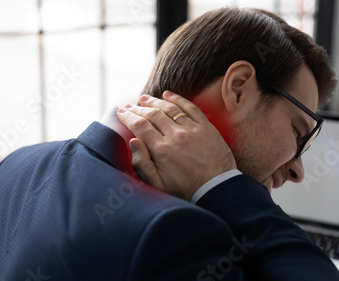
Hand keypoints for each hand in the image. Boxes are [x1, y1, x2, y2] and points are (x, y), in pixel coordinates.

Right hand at [117, 91, 236, 200]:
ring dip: (155, 101)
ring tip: (144, 99)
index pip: (140, 126)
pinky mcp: (206, 127)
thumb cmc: (186, 190)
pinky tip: (168, 95)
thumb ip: (142, 164)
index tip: (121, 112)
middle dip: (138, 108)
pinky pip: (190, 107)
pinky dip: (177, 99)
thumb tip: (134, 142)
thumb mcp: (158, 185)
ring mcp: (192, 129)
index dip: (128, 117)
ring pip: (169, 108)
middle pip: (152, 114)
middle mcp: (175, 135)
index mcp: (161, 150)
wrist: (217, 189)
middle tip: (129, 105)